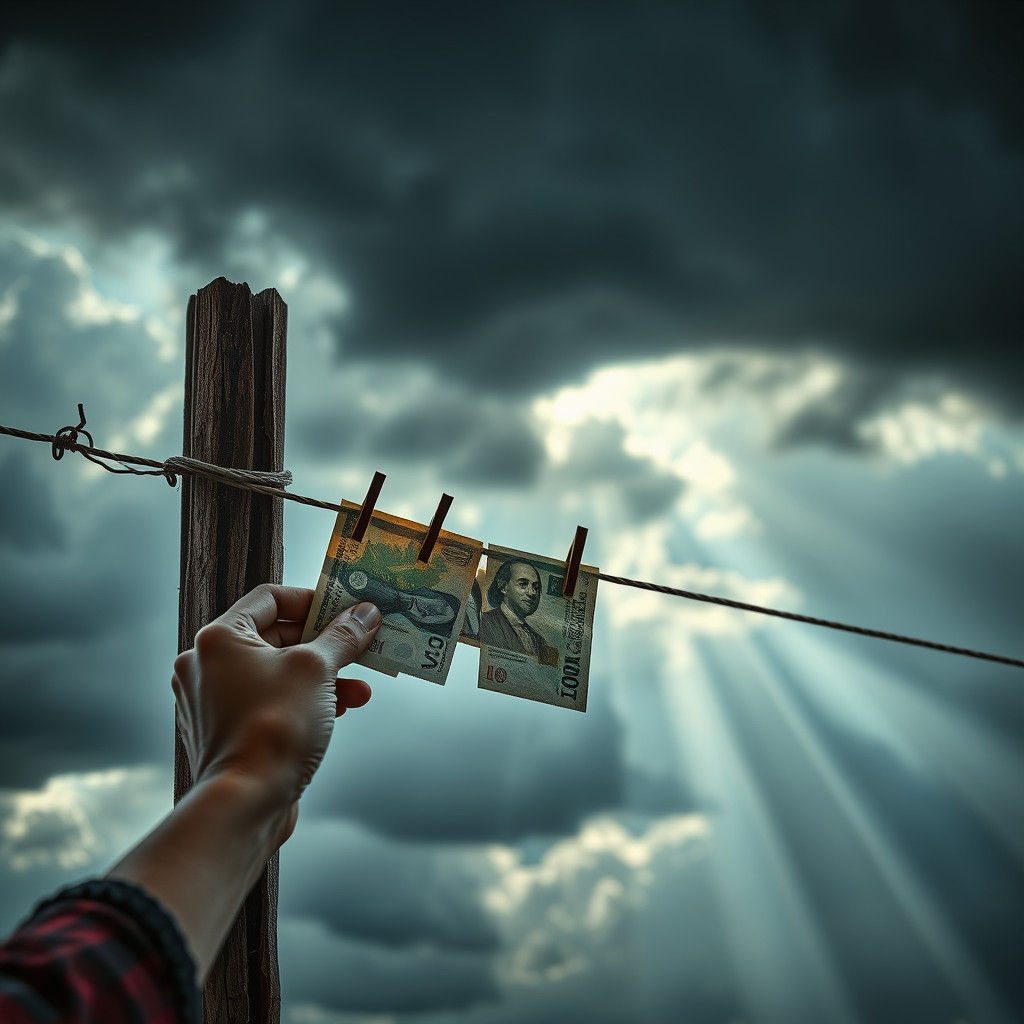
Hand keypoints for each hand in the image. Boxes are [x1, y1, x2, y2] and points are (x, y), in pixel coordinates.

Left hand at [172, 584, 381, 843]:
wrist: (245, 803)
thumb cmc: (275, 725)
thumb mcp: (318, 669)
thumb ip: (343, 635)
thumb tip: (366, 612)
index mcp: (219, 638)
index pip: (269, 598)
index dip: (313, 599)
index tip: (346, 610)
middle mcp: (206, 664)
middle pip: (276, 636)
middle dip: (326, 645)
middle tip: (360, 647)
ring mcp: (213, 700)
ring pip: (277, 673)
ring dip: (323, 677)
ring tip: (360, 690)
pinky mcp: (226, 731)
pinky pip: (270, 701)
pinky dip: (304, 701)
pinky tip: (340, 711)